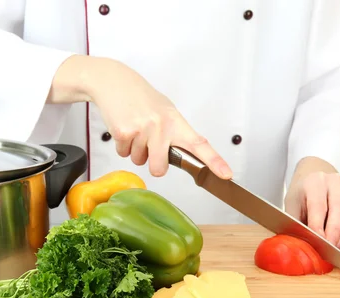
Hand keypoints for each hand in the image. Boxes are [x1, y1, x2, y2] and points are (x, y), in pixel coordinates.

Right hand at [47, 55, 232, 178]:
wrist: (114, 82)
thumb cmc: (142, 98)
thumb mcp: (166, 112)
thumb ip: (176, 134)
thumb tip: (187, 157)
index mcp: (176, 122)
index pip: (200, 145)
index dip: (214, 162)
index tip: (226, 174)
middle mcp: (162, 126)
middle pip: (159, 169)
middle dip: (153, 165)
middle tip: (150, 147)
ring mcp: (143, 129)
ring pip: (139, 161)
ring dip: (135, 150)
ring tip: (135, 129)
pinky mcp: (124, 132)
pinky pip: (123, 154)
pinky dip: (122, 145)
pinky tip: (124, 127)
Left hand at [284, 157, 339, 248]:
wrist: (314, 178)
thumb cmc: (302, 194)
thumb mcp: (292, 205)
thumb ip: (295, 223)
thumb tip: (300, 245)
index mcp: (315, 181)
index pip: (318, 205)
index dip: (319, 226)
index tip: (318, 243)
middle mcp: (334, 181)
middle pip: (339, 209)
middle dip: (334, 233)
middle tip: (329, 250)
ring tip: (334, 249)